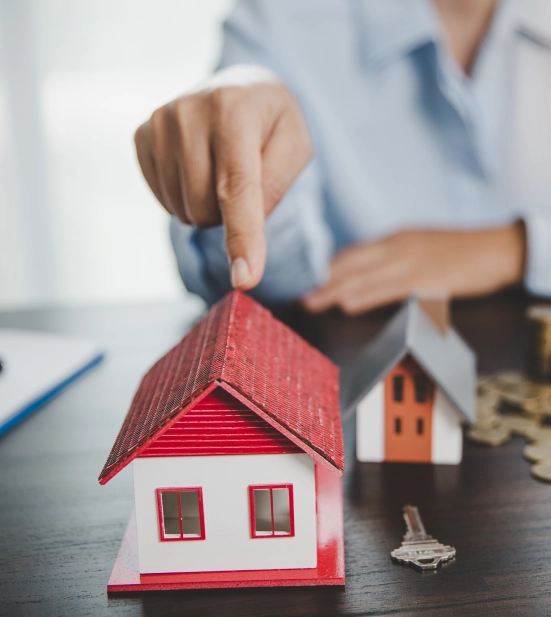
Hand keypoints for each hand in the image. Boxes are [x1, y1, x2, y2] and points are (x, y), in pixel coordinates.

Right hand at [134, 64, 311, 289]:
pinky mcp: (141, 136)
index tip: (244, 279)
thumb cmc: (272, 123)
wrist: (238, 86)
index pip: (236, 188)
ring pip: (183, 209)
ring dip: (207, 207)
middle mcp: (188, 110)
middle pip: (206, 208)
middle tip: (242, 181)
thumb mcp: (295, 148)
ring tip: (219, 169)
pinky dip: (184, 198)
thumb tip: (243, 244)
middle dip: (229, 214)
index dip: (242, 237)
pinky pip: (163, 199)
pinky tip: (197, 169)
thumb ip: (273, 189)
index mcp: (234, 108)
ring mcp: (158, 122)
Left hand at [302, 224, 525, 315]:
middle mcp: (398, 247)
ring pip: (365, 277)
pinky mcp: (427, 279)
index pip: (352, 253)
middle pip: (351, 265)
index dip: (327, 267)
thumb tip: (360, 270)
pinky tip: (349, 303)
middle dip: (323, 280)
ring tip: (313, 301)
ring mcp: (411, 262)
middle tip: (298, 295)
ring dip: (335, 290)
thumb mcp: (419, 245)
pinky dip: (367, 296)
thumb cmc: (458, 249)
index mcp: (395, 239)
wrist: (498, 248)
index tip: (305, 279)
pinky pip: (390, 289)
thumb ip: (390, 257)